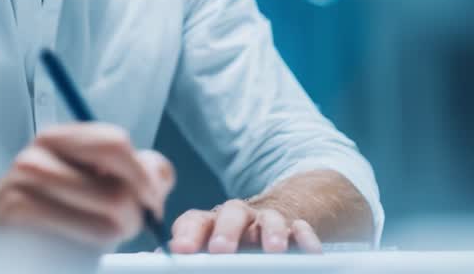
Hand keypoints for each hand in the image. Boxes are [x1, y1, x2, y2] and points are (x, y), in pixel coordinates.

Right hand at [0, 122, 174, 250]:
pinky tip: (77, 241)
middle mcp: (39, 153)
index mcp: (58, 137)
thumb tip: (158, 176)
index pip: (116, 144)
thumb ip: (133, 171)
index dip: (144, 176)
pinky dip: (92, 243)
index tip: (152, 199)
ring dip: (117, 231)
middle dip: (135, 211)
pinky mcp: (21, 217)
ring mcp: (26, 184)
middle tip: (129, 224)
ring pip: (111, 212)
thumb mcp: (90, 179)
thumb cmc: (50, 207)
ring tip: (100, 233)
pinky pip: (86, 237)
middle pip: (119, 187)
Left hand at [169, 199, 322, 253]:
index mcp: (211, 223)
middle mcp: (238, 218)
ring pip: (269, 218)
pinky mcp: (292, 229)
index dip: (187, 233)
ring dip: (271, 232)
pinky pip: (300, 228)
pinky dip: (304, 238)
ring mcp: (266, 222)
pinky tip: (309, 250)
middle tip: (221, 250)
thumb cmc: (229, 244)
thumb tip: (164, 258)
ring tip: (274, 250)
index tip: (181, 250)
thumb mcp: (208, 248)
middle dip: (226, 231)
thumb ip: (193, 254)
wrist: (265, 227)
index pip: (195, 221)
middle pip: (232, 214)